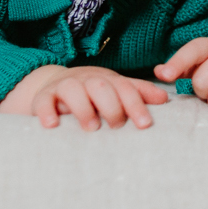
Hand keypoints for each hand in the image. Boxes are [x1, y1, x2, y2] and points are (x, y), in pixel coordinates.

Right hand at [0, 65, 168, 130]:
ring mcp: (64, 87)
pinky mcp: (43, 97)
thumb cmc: (92, 92)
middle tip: (116, 126)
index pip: (124, 88)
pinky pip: (43, 101)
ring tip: (91, 128)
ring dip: (83, 108)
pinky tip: (52, 125)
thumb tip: (164, 99)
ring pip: (72, 89)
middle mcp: (86, 80)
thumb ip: (138, 93)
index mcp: (107, 80)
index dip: (136, 104)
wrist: (53, 84)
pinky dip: (47, 112)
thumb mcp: (115, 89)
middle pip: (100, 86)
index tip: (145, 124)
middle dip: (111, 105)